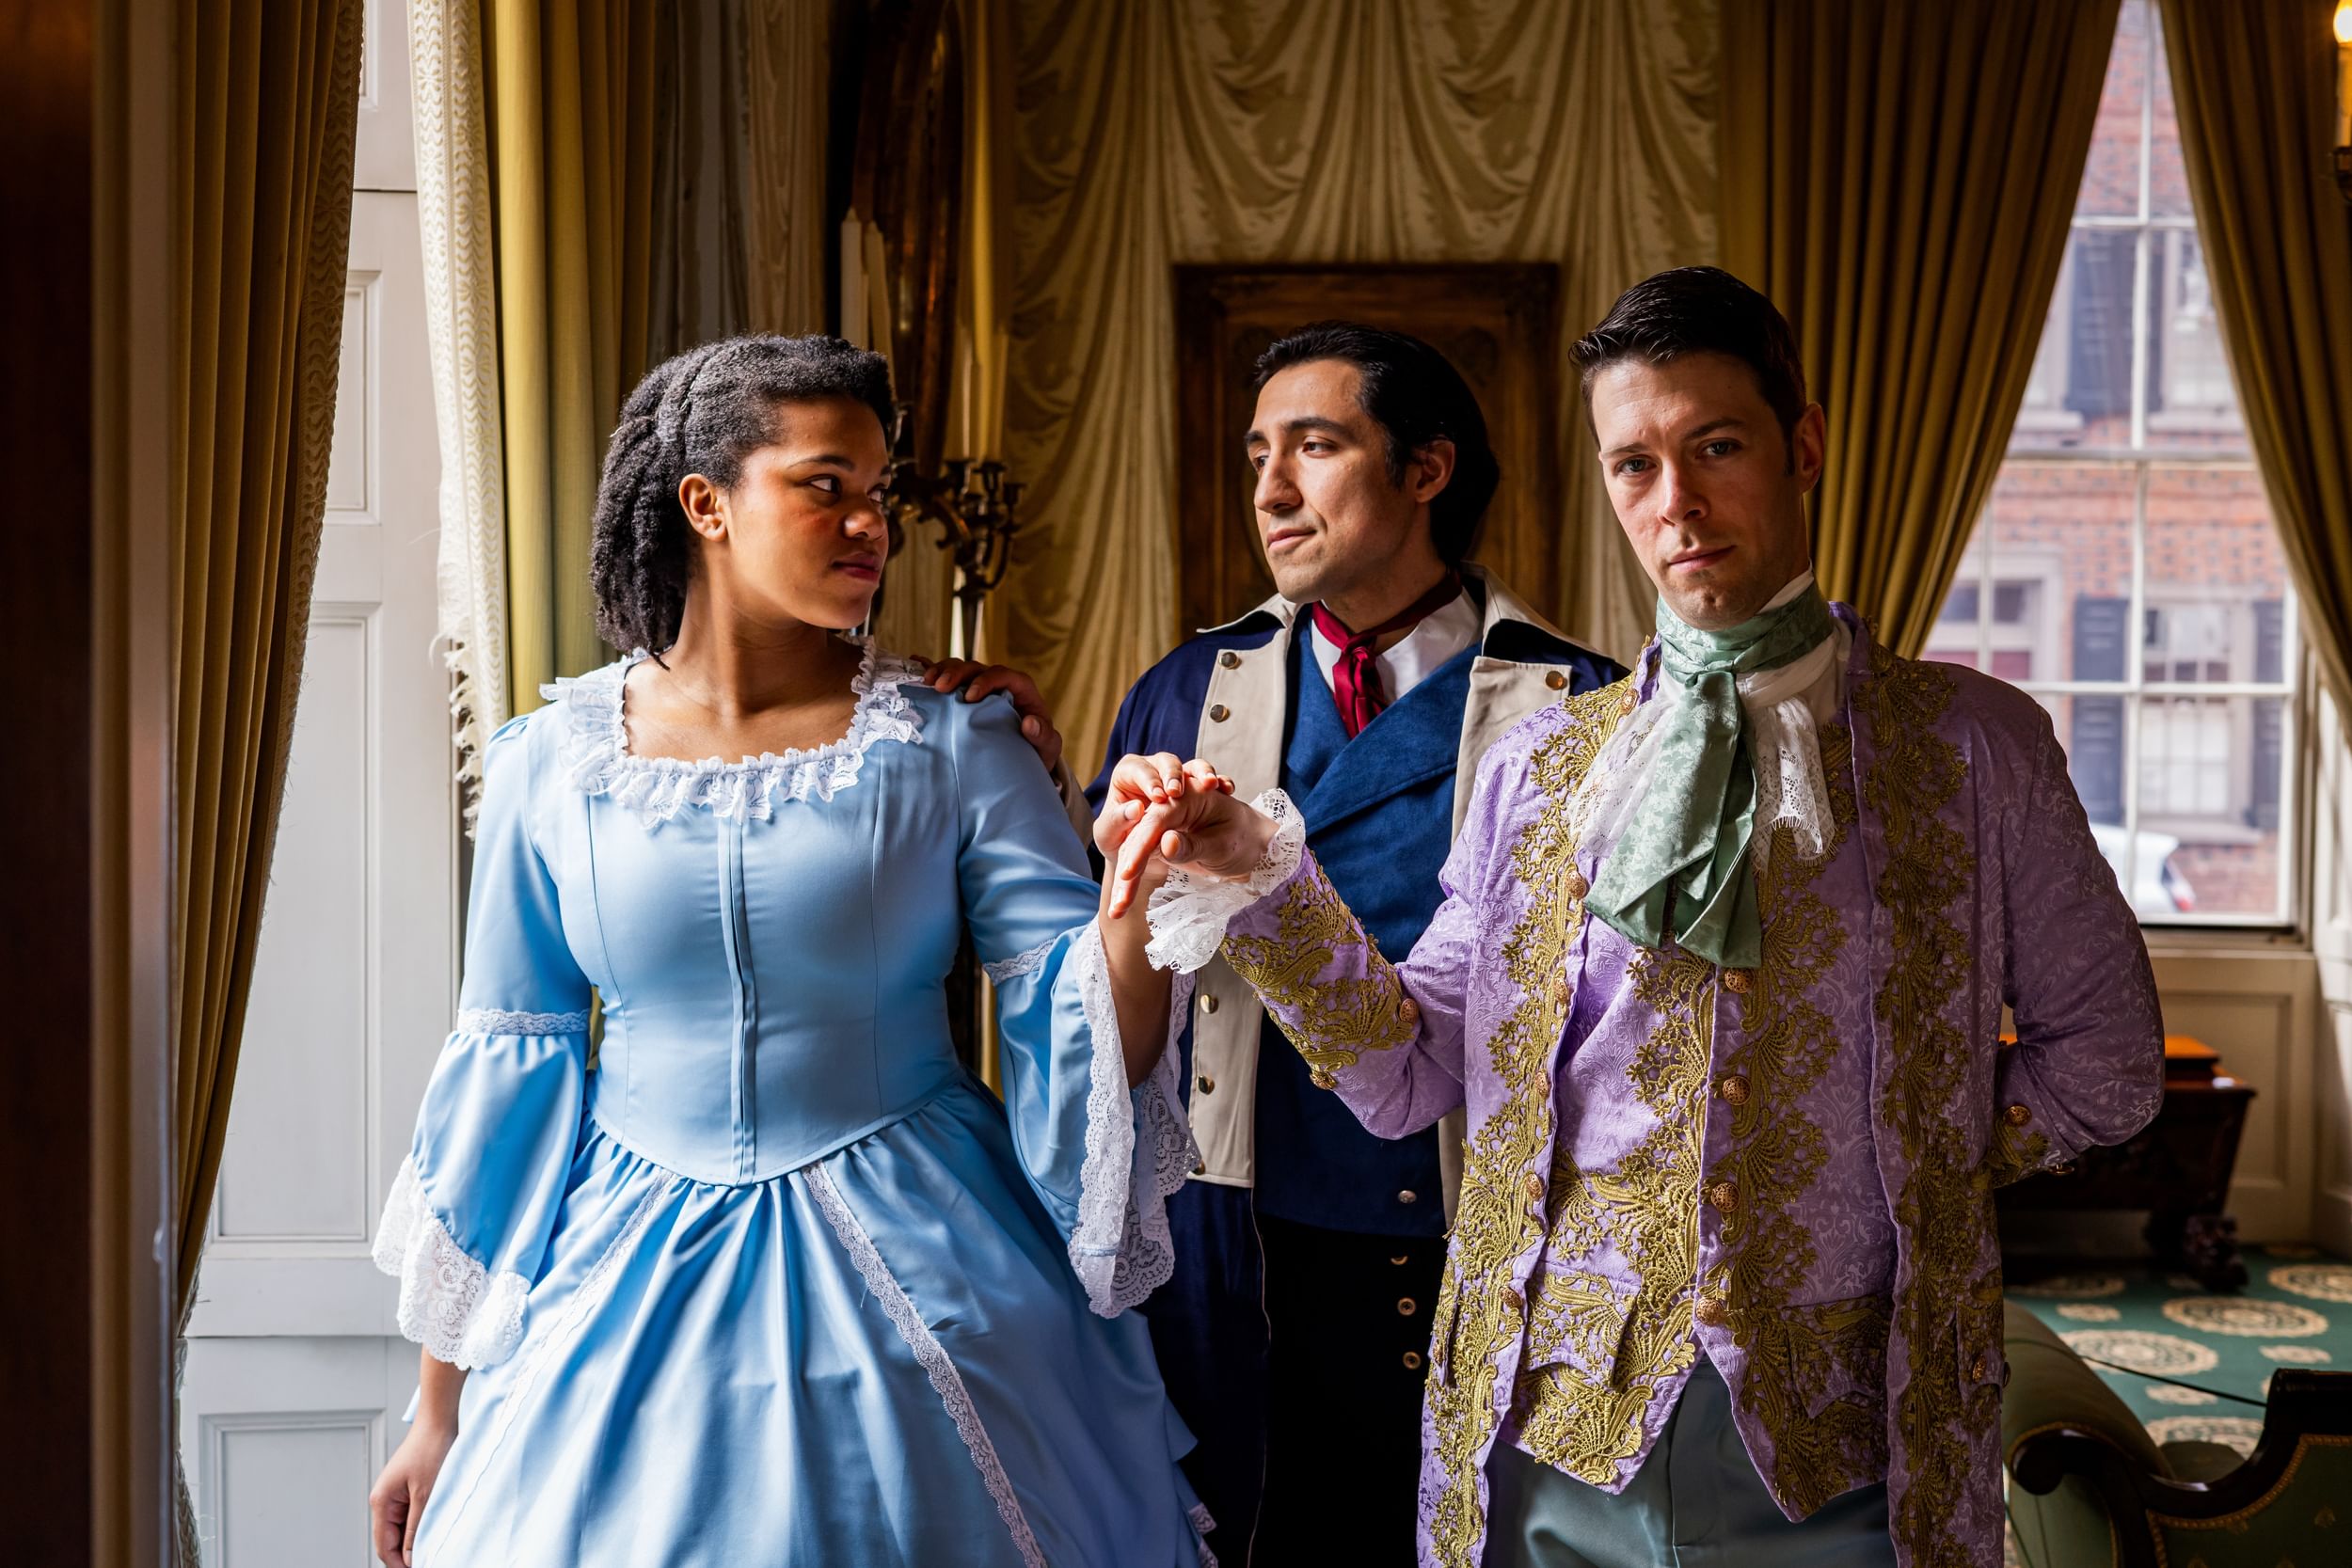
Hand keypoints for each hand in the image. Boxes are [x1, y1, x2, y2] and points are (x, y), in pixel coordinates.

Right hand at [369, 1419, 456, 1566]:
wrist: (439, 1421)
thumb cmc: (431, 1449)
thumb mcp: (426, 1494)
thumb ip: (416, 1528)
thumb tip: (411, 1557)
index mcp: (381, 1501)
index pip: (384, 1546)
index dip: (398, 1564)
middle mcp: (384, 1500)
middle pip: (391, 1540)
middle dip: (407, 1554)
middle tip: (430, 1559)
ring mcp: (396, 1495)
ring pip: (403, 1529)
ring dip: (416, 1539)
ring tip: (435, 1545)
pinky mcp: (409, 1490)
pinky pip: (411, 1516)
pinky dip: (421, 1525)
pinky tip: (435, 1528)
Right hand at [919, 657, 1060, 772]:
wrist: (1025, 756)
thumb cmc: (1037, 747)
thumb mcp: (1047, 746)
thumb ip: (1043, 735)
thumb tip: (1029, 723)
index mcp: (1019, 688)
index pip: (1002, 674)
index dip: (986, 680)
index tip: (971, 697)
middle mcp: (997, 682)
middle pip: (975, 667)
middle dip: (956, 673)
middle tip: (940, 687)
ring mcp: (978, 686)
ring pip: (959, 668)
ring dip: (941, 671)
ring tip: (927, 682)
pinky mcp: (963, 694)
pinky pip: (947, 676)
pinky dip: (931, 668)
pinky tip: (915, 662)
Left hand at [1093, 752, 1233, 862]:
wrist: (1140, 861)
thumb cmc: (1118, 843)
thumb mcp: (1110, 837)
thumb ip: (1119, 824)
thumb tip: (1137, 810)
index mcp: (1127, 778)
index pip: (1135, 768)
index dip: (1147, 779)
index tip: (1158, 796)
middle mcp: (1153, 774)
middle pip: (1166, 762)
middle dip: (1173, 774)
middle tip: (1178, 792)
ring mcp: (1179, 783)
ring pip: (1193, 767)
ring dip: (1202, 772)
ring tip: (1211, 785)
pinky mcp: (1198, 795)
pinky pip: (1213, 783)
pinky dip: (1222, 784)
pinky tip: (1227, 791)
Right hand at [1100, 756, 1275, 919]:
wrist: (1255, 845)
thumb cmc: (1244, 840)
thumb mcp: (1223, 845)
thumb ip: (1193, 845)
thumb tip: (1164, 843)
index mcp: (1188, 796)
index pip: (1156, 820)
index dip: (1140, 848)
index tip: (1128, 873)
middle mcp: (1170, 807)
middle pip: (1139, 837)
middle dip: (1128, 872)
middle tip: (1118, 906)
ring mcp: (1163, 825)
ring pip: (1136, 851)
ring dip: (1126, 882)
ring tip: (1117, 911)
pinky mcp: (1159, 841)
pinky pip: (1142, 860)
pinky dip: (1133, 882)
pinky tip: (1122, 904)